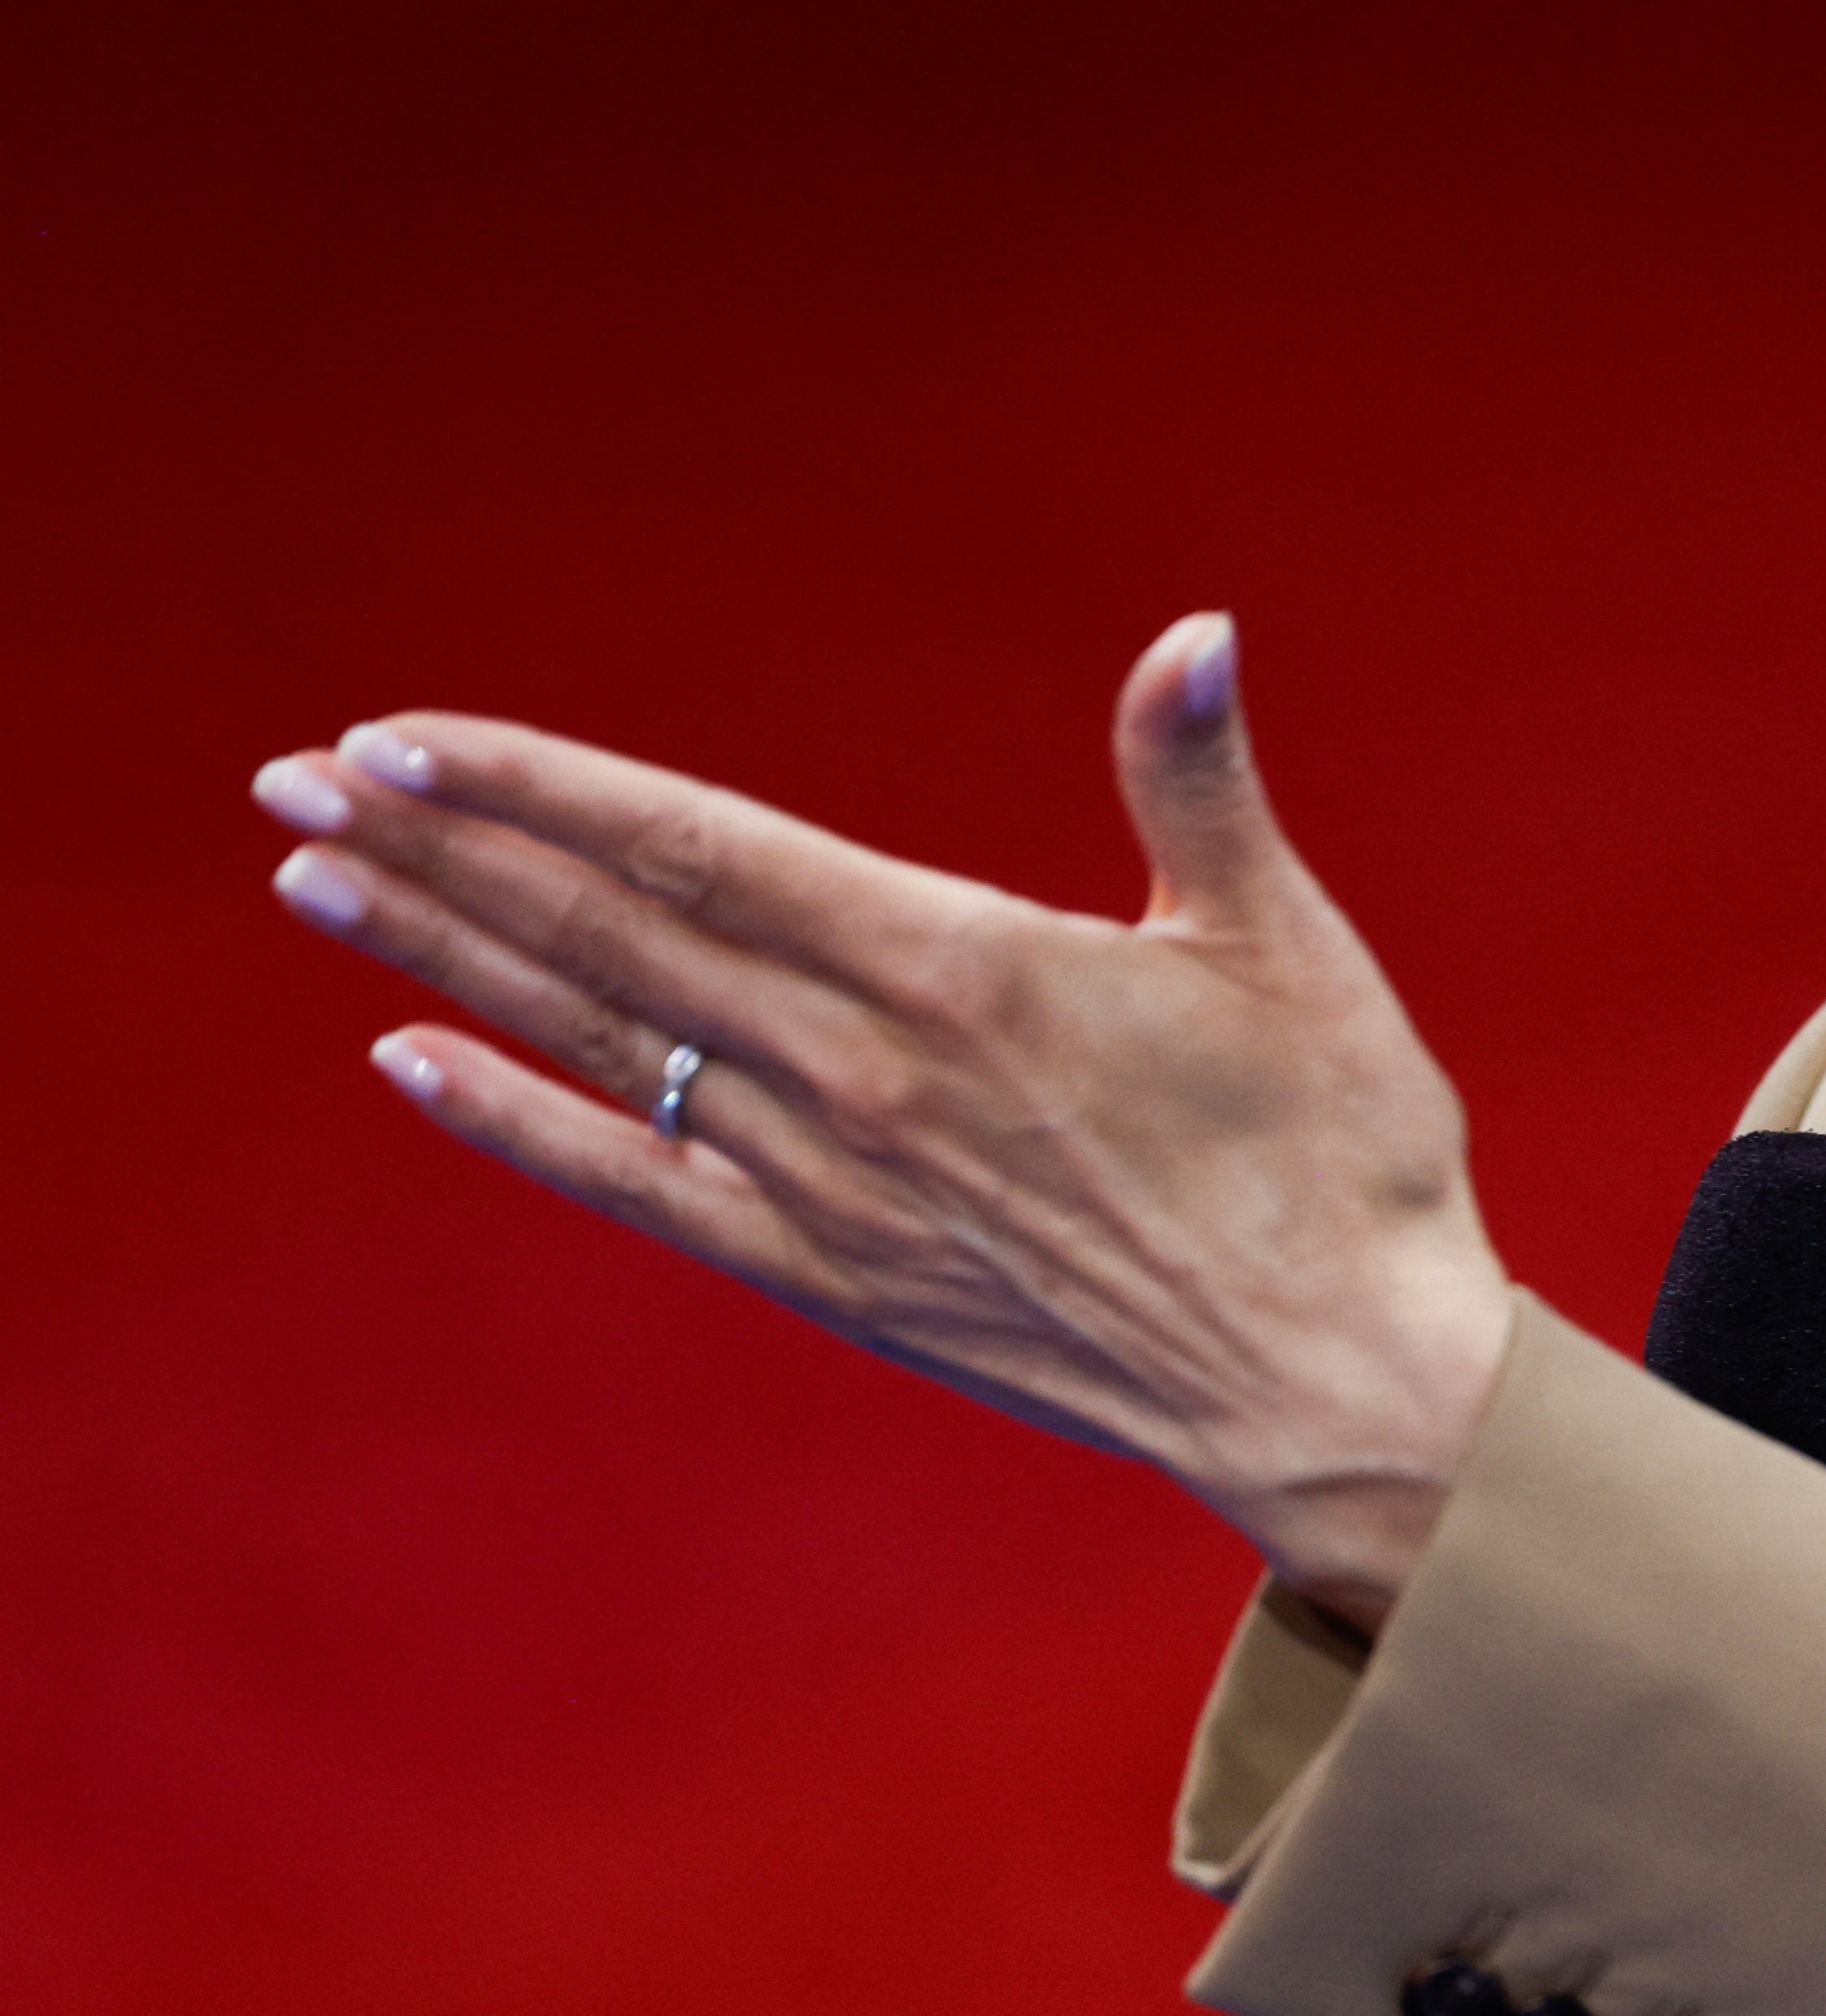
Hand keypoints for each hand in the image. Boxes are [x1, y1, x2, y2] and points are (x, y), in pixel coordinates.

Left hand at [246, 614, 1511, 1628]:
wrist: (1337, 1382)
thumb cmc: (1341, 1152)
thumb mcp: (1285, 947)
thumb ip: (1198, 783)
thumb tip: (1195, 633)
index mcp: (963, 968)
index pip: (698, 851)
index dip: (539, 789)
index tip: (404, 737)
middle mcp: (865, 1075)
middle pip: (608, 938)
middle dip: (441, 851)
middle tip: (294, 782)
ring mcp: (836, 1187)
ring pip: (605, 1045)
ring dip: (449, 958)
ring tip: (318, 884)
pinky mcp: (838, 1280)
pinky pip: (642, 1188)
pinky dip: (526, 1123)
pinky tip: (422, 1066)